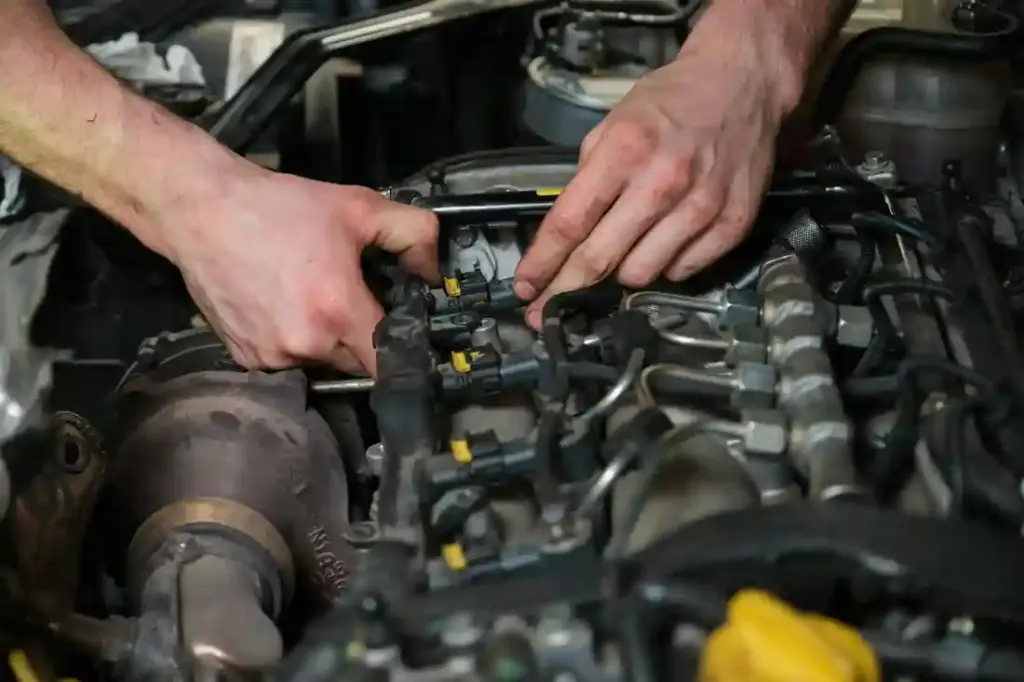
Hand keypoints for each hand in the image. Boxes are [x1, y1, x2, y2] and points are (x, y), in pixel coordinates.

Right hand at [163, 166, 437, 374]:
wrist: (202, 210)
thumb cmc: (276, 208)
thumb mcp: (359, 208)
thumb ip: (413, 234)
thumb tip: (435, 269)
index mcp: (338, 312)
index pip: (390, 360)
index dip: (402, 348)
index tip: (402, 332)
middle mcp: (305, 344)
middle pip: (356, 362)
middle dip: (361, 336)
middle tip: (349, 297)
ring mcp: (272, 356)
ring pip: (321, 361)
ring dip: (325, 339)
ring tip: (309, 294)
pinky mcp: (246, 357)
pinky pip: (286, 359)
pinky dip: (291, 339)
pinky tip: (282, 303)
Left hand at [514, 40, 791, 326]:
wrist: (743, 83)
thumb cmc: (671, 102)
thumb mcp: (613, 123)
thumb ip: (588, 178)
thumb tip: (567, 234)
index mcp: (624, 152)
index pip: (570, 223)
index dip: (542, 263)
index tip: (525, 289)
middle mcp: (663, 183)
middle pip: (601, 259)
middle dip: (565, 290)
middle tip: (546, 310)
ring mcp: (702, 206)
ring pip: (642, 274)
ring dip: (620, 276)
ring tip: (617, 260)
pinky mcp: (734, 223)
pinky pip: (684, 270)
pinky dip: (666, 266)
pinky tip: (661, 247)